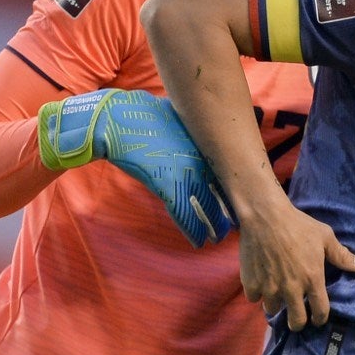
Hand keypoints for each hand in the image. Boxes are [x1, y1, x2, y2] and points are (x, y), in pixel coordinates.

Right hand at [38, 88, 233, 245]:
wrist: (113, 118)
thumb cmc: (140, 115)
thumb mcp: (175, 117)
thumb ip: (190, 132)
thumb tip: (198, 135)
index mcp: (200, 141)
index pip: (224, 170)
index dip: (230, 187)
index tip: (240, 200)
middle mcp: (196, 156)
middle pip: (219, 189)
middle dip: (226, 209)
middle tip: (234, 225)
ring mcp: (182, 169)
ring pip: (204, 204)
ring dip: (211, 224)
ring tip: (217, 238)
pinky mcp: (164, 183)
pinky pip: (182, 211)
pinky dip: (191, 228)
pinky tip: (198, 240)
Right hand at [236, 199, 354, 330]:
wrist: (265, 216)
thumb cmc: (298, 225)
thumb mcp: (324, 236)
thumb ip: (342, 256)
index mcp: (312, 279)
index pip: (320, 312)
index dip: (320, 318)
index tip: (317, 317)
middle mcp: (291, 289)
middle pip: (296, 321)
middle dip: (298, 321)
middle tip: (296, 314)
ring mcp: (270, 288)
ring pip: (273, 310)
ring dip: (276, 303)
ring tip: (277, 293)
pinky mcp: (251, 284)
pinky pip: (254, 298)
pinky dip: (257, 292)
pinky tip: (261, 281)